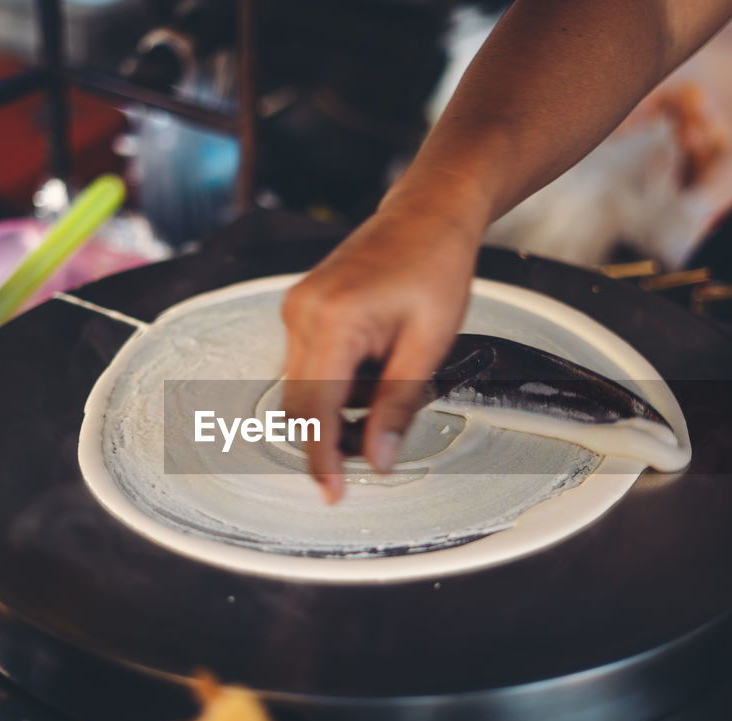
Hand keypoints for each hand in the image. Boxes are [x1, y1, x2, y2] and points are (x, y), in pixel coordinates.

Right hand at [281, 202, 483, 502]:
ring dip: (338, 407)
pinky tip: (376, 363)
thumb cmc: (435, 267)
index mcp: (334, 321)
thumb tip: (378, 460)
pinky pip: (307, 365)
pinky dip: (337, 382)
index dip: (323, 460)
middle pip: (299, 406)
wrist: (427, 214)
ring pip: (302, 389)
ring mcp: (296, 309)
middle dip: (332, 437)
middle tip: (377, 446)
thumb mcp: (429, 345)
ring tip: (391, 382)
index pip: (316, 411)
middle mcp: (302, 313)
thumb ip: (398, 405)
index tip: (334, 494)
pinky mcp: (301, 309)